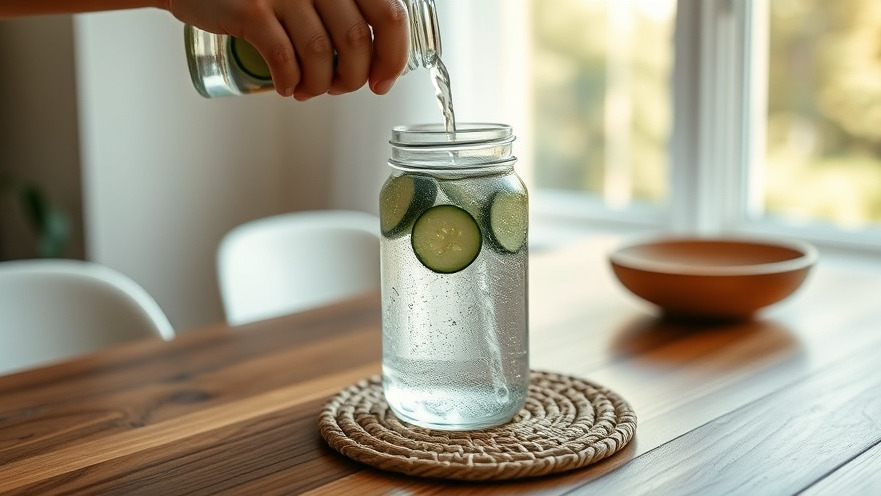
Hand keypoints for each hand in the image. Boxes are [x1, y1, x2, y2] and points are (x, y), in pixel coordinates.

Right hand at [166, 0, 409, 99]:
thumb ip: (346, 13)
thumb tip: (378, 62)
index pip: (390, 15)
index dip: (392, 57)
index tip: (381, 81)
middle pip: (357, 41)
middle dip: (353, 78)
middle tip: (339, 89)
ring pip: (321, 54)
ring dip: (319, 85)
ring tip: (308, 90)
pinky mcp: (251, 8)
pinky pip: (283, 58)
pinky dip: (290, 82)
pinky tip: (287, 87)